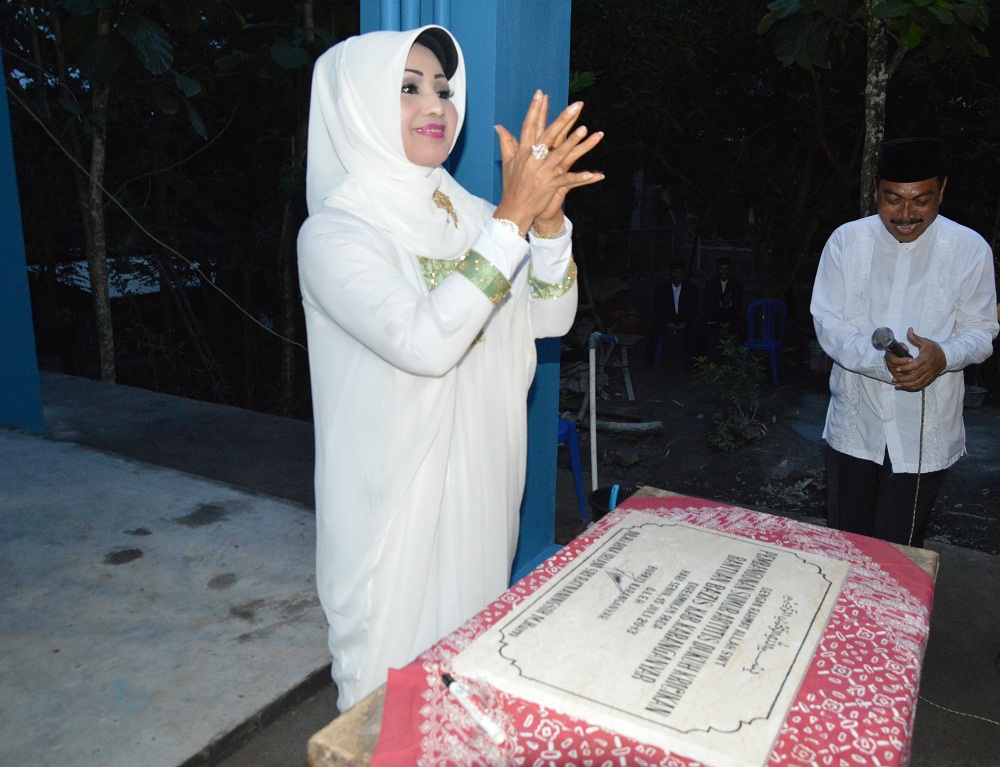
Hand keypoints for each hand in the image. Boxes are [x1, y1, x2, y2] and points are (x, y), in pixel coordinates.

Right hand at [493, 91, 604, 234]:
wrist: (514, 209)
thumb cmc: (511, 185)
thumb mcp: (508, 162)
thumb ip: (506, 142)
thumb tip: (498, 126)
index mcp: (524, 152)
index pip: (530, 126)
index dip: (535, 109)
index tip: (541, 93)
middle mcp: (534, 159)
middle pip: (549, 135)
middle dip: (563, 119)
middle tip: (575, 105)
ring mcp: (544, 172)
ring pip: (561, 154)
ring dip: (573, 142)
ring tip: (585, 129)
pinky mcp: (552, 185)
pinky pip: (569, 180)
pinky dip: (581, 177)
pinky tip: (594, 174)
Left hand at [887, 327, 946, 390]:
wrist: (947, 357)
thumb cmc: (934, 349)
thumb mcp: (926, 342)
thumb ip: (916, 338)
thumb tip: (909, 330)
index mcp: (926, 358)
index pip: (915, 365)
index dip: (906, 367)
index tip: (897, 368)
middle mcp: (928, 368)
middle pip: (915, 376)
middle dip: (903, 378)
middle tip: (894, 379)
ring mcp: (929, 374)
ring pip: (917, 382)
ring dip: (906, 385)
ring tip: (897, 384)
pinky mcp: (930, 379)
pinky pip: (921, 385)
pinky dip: (913, 387)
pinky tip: (905, 387)